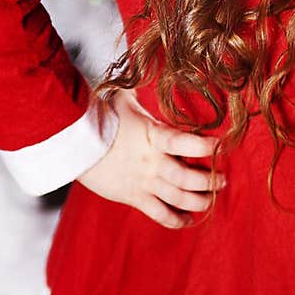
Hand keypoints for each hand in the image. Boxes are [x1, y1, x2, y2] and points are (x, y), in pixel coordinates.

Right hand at [77, 87, 225, 228]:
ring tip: (212, 199)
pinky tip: (188, 220)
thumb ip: (144, 97)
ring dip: (200, 201)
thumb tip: (150, 74)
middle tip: (222, 180)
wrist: (71, 143)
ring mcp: (143, 182)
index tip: (222, 146)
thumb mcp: (125, 100)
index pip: (186, 142)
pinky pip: (160, 214)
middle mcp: (152, 162)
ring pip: (179, 198)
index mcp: (153, 136)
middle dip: (210, 181)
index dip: (205, 145)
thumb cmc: (98, 116)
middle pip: (188, 178)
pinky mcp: (133, 197)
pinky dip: (176, 220)